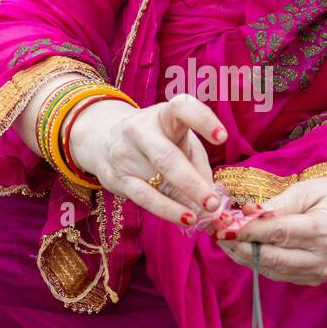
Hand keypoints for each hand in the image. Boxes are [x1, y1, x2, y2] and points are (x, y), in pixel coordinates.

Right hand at [68, 93, 231, 227]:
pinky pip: (144, 197)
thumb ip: (198, 166)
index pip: (181, 108)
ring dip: (179, 202)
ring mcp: (125, 154)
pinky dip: (167, 210)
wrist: (104, 139)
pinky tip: (185, 219)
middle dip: (191, 181)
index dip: (202, 120)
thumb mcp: (180, 141)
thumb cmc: (158, 141)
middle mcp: (140, 130)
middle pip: (166, 156)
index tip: (222, 137)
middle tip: (213, 202)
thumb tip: (217, 200)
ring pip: (154, 180)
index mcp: (163, 115)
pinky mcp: (116, 177)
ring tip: (202, 214)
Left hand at [215, 177, 326, 284]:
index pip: (280, 233)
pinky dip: (257, 261)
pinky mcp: (312, 280)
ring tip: (225, 239)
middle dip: (240, 246)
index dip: (249, 231)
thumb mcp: (307, 189)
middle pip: (273, 257)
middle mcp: (325, 257)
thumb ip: (277, 205)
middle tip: (217, 234)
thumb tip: (246, 214)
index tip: (224, 225)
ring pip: (272, 269)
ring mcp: (319, 273)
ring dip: (243, 255)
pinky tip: (243, 247)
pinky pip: (277, 274)